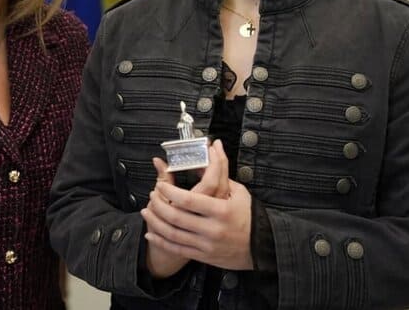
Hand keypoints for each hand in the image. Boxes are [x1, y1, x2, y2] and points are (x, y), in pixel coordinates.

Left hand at [144, 142, 253, 269]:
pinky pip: (178, 249)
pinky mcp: (205, 256)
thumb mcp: (239, 193)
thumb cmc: (249, 216)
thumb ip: (221, 175)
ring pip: (174, 234)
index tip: (161, 184)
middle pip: (177, 217)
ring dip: (156, 222)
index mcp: (222, 210)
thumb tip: (210, 150)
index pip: (190, 200)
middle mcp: (213, 229)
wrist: (262, 248)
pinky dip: (162, 241)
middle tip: (152, 195)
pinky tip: (151, 233)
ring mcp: (208, 244)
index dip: (170, 192)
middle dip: (159, 205)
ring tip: (146, 211)